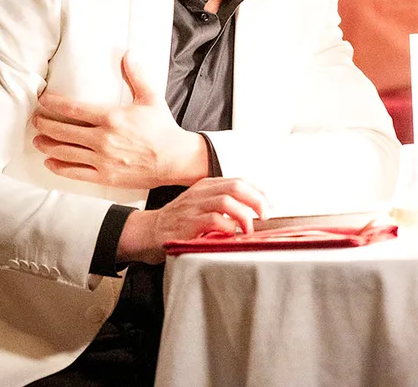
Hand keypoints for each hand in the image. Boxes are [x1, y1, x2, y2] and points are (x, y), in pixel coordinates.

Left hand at [33, 52, 208, 188]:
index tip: (43, 100)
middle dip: (44, 124)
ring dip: (47, 145)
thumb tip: (128, 54)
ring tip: (38, 140)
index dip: (53, 104)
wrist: (175, 158)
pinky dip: (58, 167)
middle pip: (62, 131)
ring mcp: (102, 159)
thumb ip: (136, 75)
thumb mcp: (151, 97)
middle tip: (35, 119)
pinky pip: (75, 172)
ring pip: (64, 152)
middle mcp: (102, 139)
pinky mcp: (105, 175)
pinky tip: (50, 162)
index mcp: (111, 117)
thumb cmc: (163, 128)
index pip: (73, 109)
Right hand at [118, 177, 268, 263]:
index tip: (268, 204)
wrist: (148, 231)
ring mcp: (193, 207)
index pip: (239, 181)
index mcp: (206, 186)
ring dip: (243, 216)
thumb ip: (221, 202)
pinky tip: (229, 235)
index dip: (257, 192)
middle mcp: (201, 193)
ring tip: (248, 229)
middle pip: (236, 186)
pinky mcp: (187, 224)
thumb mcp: (200, 204)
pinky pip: (213, 221)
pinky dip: (227, 228)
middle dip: (256, 200)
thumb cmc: (179, 221)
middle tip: (264, 215)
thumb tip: (251, 208)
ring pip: (227, 201)